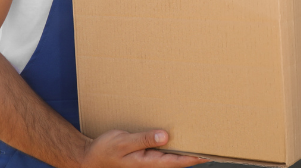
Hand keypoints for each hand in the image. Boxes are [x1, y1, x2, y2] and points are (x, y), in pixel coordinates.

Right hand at [81, 129, 207, 167]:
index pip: (177, 162)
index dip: (194, 158)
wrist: (89, 158)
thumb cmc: (105, 151)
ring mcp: (148, 162)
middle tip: (211, 142)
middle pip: (178, 160)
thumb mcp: (123, 142)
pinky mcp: (145, 157)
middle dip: (194, 153)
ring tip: (200, 138)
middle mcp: (151, 164)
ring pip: (171, 157)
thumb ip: (144, 139)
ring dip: (184, 149)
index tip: (210, 152)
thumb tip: (165, 137)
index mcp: (148, 162)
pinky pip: (163, 153)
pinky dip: (172, 146)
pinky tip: (177, 137)